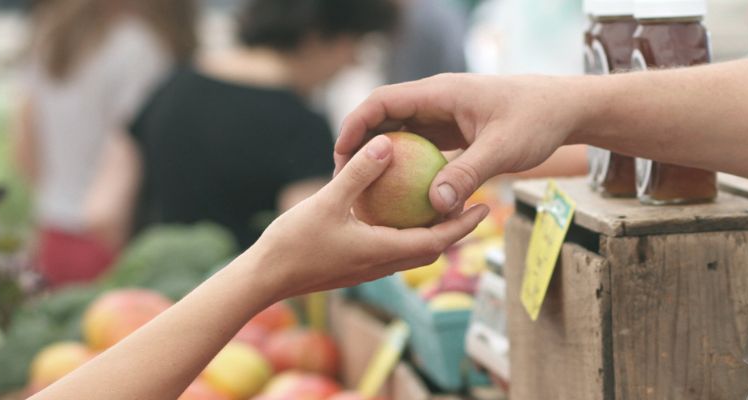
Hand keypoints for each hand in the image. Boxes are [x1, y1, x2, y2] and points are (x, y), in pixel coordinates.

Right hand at [244, 135, 489, 301]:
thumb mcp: (327, 201)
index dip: (463, 225)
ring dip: (429, 231)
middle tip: (473, 203)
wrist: (263, 279)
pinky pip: (389, 248)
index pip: (436, 241)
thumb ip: (359, 173)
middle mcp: (381, 264)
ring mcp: (367, 268)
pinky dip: (403, 231)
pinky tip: (394, 210)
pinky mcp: (353, 266)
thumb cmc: (293, 243)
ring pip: (410, 250)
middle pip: (430, 248)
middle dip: (454, 229)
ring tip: (440, 204)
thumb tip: (387, 144)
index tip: (484, 207)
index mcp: (383, 252)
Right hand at [336, 74, 590, 212]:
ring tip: (366, 192)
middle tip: (345, 181)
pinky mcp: (456, 132)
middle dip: (362, 146)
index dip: (355, 126)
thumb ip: (467, 174)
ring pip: (402, 134)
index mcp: (440, 93)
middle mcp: (437, 101)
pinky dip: (409, 168)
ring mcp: (446, 116)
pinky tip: (403, 198)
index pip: (383, 102)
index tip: (341, 156)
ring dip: (384, 159)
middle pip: (385, 118)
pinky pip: (423, 148)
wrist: (566, 109)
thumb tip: (435, 205)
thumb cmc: (537, 121)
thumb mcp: (502, 149)